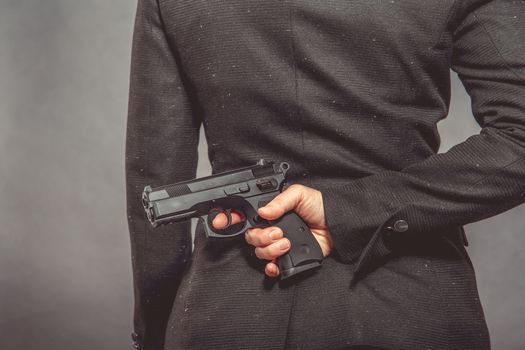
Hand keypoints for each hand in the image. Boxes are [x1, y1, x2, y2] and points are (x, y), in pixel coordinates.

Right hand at [211, 184, 333, 277]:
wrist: (338, 225)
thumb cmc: (320, 206)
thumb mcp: (299, 194)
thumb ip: (280, 201)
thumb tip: (263, 211)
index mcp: (272, 213)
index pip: (248, 218)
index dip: (234, 220)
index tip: (230, 222)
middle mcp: (272, 229)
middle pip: (251, 238)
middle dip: (261, 238)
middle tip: (278, 234)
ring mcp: (280, 245)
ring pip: (260, 253)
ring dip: (269, 250)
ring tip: (286, 243)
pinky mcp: (289, 258)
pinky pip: (273, 267)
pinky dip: (271, 268)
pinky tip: (276, 264)